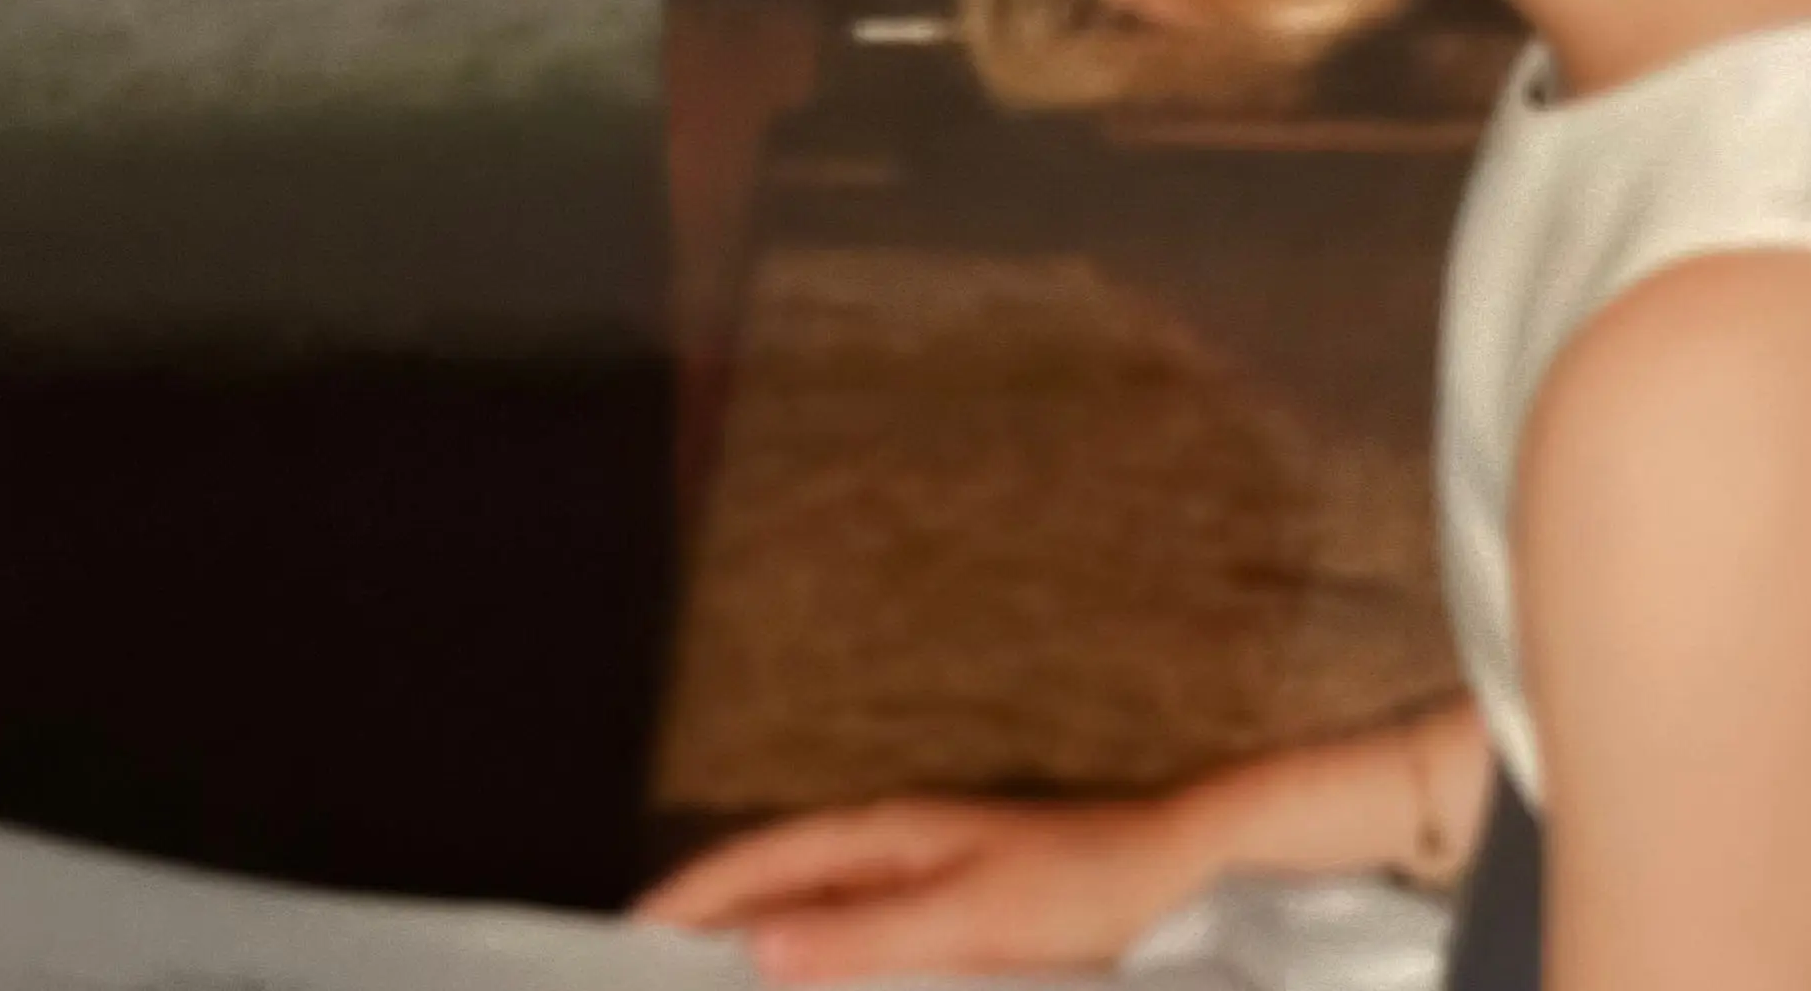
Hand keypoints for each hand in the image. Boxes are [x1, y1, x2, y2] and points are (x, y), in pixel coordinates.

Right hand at [631, 794, 1211, 980]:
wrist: (1184, 873)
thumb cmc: (1088, 887)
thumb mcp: (971, 918)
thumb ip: (866, 935)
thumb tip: (761, 949)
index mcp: (889, 834)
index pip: (762, 860)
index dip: (692, 895)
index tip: (625, 934)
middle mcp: (898, 849)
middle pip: (780, 886)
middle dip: (712, 926)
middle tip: (646, 976)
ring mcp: (928, 881)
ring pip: (820, 917)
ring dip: (767, 952)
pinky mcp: (959, 919)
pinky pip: (866, 942)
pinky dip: (826, 967)